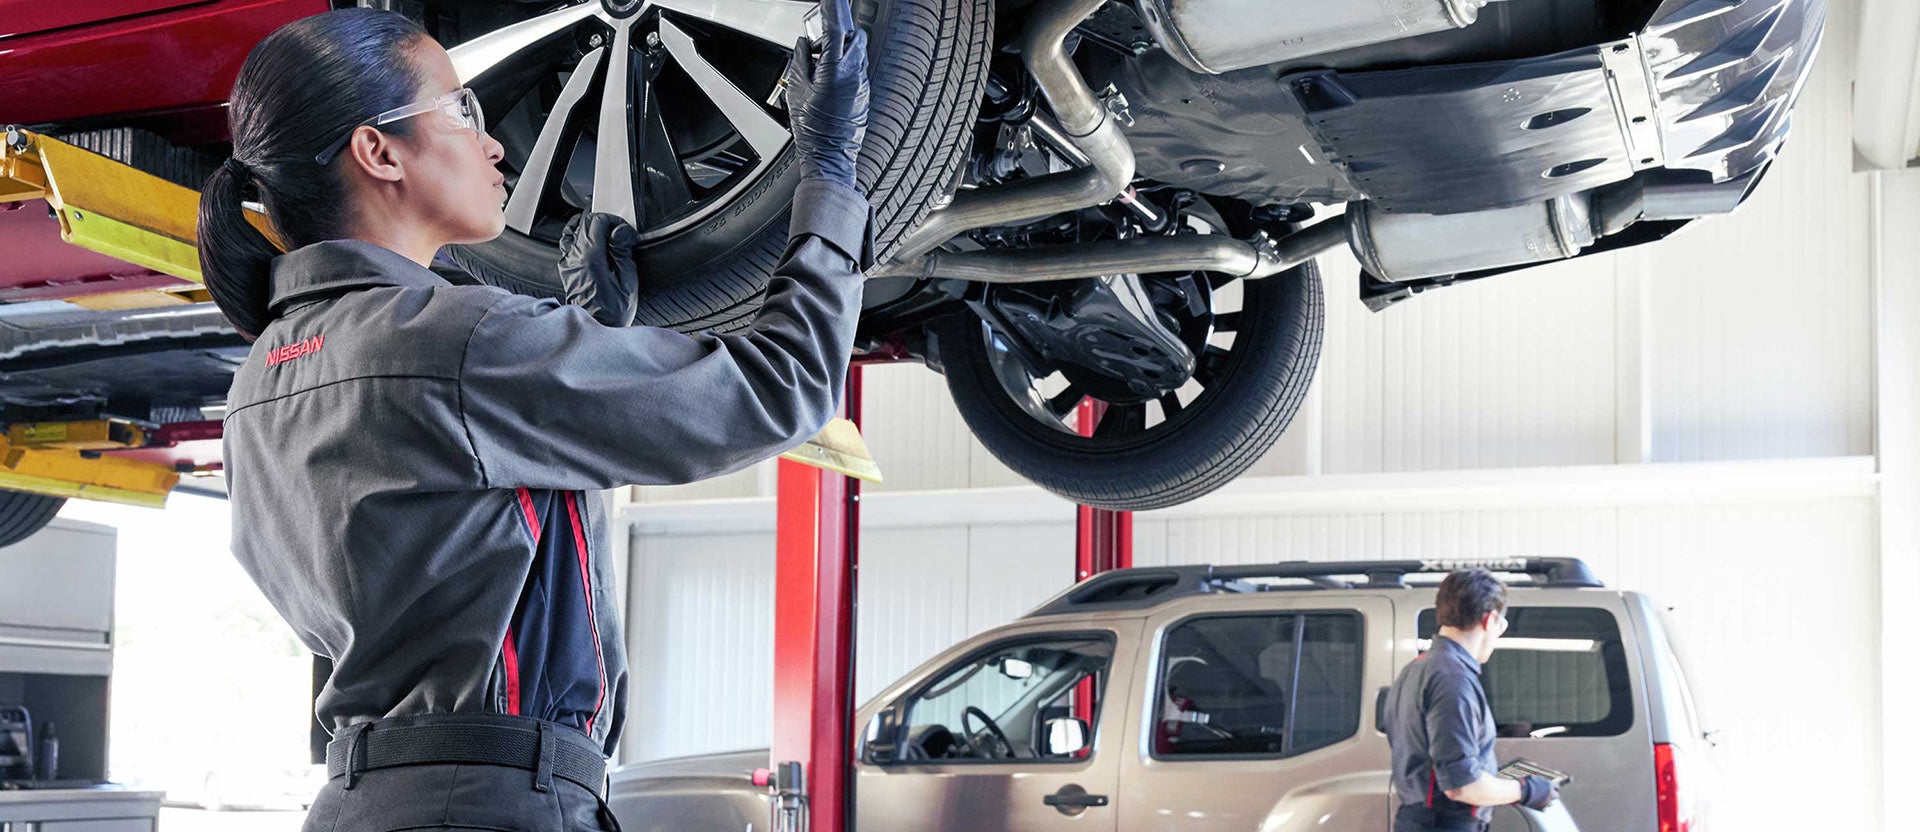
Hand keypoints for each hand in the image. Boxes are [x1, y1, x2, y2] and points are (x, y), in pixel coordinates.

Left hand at [557, 212, 638, 326]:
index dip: (614, 221)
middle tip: (618, 233)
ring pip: (574, 230)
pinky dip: (579, 237)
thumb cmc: (613, 311)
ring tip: (605, 235)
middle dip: (604, 222)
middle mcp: (575, 258)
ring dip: (590, 228)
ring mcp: (568, 263)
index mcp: (591, 258)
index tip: (624, 232)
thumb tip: (620, 232)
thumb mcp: (628, 282)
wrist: (597, 327)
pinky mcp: (567, 269)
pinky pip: (569, 243)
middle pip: (585, 222)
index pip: (597, 221)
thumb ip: (622, 252)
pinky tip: (591, 244)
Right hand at [783, 0, 867, 188]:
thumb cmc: (813, 130)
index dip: (832, 7)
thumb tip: (803, 46)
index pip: (835, 27)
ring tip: (821, 72)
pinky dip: (844, 70)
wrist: (830, 157)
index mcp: (835, 70)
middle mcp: (854, 74)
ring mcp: (862, 84)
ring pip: (857, 53)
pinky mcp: (865, 94)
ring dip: (841, 52)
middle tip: (818, 48)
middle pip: (854, 36)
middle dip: (838, 34)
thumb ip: (800, 61)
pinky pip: (857, 71)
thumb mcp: (796, 91)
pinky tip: (829, 86)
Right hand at [1517, 774, 1559, 809]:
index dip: (1554, 787)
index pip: (1557, 786)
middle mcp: (1551, 794)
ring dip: (1547, 801)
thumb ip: (1539, 779)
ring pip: (1551, 803)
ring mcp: (1547, 802)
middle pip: (1556, 796)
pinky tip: (1538, 804)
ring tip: (1542, 800)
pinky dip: (1542, 807)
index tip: (1553, 788)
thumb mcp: (1533, 777)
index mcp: (1550, 785)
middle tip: (1549, 794)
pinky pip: (1544, 809)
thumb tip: (1539, 778)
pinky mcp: (1542, 808)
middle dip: (1553, 795)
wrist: (1520, 792)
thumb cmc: (1526, 783)